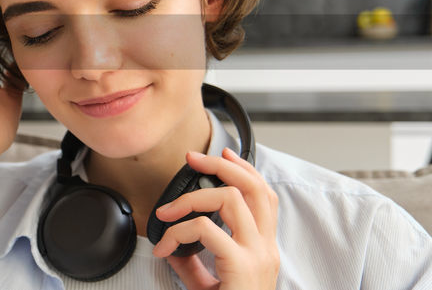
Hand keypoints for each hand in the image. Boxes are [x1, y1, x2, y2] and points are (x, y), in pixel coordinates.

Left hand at [152, 148, 279, 289]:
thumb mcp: (209, 286)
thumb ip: (193, 264)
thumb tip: (171, 246)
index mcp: (263, 250)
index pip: (263, 196)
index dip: (244, 169)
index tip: (219, 155)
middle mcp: (266, 249)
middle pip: (254, 187)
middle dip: (222, 166)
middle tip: (193, 160)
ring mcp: (257, 256)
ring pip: (231, 199)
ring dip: (192, 198)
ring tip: (167, 213)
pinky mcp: (241, 266)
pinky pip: (207, 229)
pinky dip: (179, 231)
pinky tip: (166, 247)